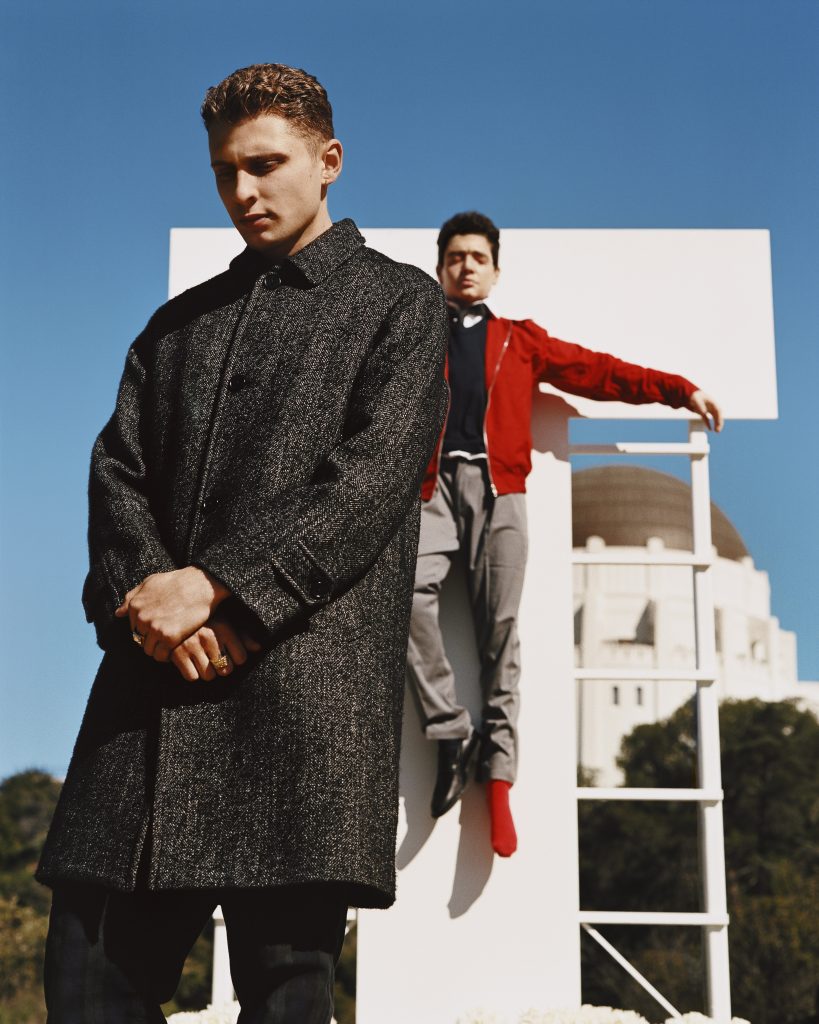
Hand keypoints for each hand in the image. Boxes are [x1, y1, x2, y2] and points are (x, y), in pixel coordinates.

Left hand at [115, 566, 229, 656]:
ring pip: (148, 650)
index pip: (133, 628)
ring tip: (169, 644)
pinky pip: (161, 655)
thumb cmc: (177, 581)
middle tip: (165, 636)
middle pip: (140, 640)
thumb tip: (118, 613)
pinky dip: (166, 655)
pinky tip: (174, 648)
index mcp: (135, 605)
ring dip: (158, 649)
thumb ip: (132, 597)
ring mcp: (155, 628)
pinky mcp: (169, 637)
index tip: (158, 628)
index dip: (146, 630)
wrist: (201, 585)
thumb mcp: (150, 582)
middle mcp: (142, 618)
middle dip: (151, 640)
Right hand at [166, 615, 263, 682]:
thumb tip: (258, 648)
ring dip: (207, 672)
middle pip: (226, 670)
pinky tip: (191, 662)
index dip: (237, 659)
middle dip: (222, 667)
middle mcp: (209, 636)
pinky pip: (192, 677)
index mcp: (224, 627)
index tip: (231, 654)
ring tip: (204, 660)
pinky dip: (192, 673)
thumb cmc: (204, 619)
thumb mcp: (224, 621)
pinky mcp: (176, 654)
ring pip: (209, 676)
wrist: (172, 611)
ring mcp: (192, 646)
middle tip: (216, 659)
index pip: (241, 658)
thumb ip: (242, 635)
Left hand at [688, 390, 723, 431]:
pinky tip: (710, 429)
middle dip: (719, 422)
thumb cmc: (694, 396)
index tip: (719, 423)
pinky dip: (709, 424)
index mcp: (712, 402)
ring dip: (716, 424)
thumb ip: (700, 405)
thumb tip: (704, 412)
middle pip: (718, 415)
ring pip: (714, 418)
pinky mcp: (703, 412)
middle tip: (718, 430)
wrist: (689, 395)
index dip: (719, 417)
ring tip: (717, 431)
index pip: (718, 410)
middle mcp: (711, 406)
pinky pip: (707, 419)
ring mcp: (708, 409)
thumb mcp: (696, 400)